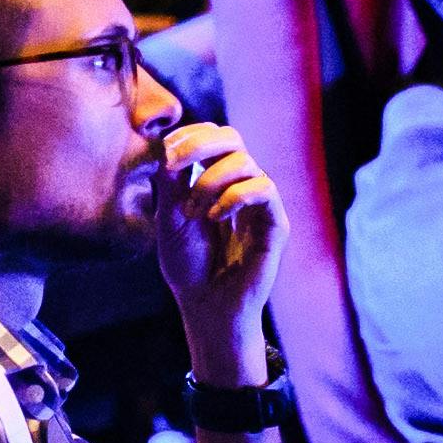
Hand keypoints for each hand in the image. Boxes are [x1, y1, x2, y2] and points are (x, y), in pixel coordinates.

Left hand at [147, 126, 281, 367]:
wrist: (205, 306)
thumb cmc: (187, 265)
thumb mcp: (170, 218)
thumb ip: (172, 181)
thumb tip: (169, 143)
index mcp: (217, 179)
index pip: (213, 137)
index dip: (191, 135)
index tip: (166, 151)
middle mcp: (241, 185)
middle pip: (232, 137)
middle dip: (200, 144)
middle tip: (174, 162)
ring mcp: (261, 204)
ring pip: (245, 161)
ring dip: (210, 180)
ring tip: (194, 210)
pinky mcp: (276, 224)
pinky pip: (264, 188)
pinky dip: (235, 195)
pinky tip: (215, 216)